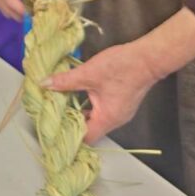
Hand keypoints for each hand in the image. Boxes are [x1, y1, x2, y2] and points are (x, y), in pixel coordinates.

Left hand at [43, 7, 194, 143]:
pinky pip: (103, 111)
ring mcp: (120, 112)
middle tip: (53, 114)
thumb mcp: (89, 73)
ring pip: (96, 119)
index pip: (86, 138)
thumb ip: (65, 81)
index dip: (69, 134)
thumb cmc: (122, 67)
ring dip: (80, 112)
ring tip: (61, 103)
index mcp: (107, 118)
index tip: (54, 127)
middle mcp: (115, 120)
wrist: (149, 57)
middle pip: (90, 130)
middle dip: (71, 122)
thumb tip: (45, 84)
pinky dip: (89, 105)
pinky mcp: (122, 103)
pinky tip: (78, 94)